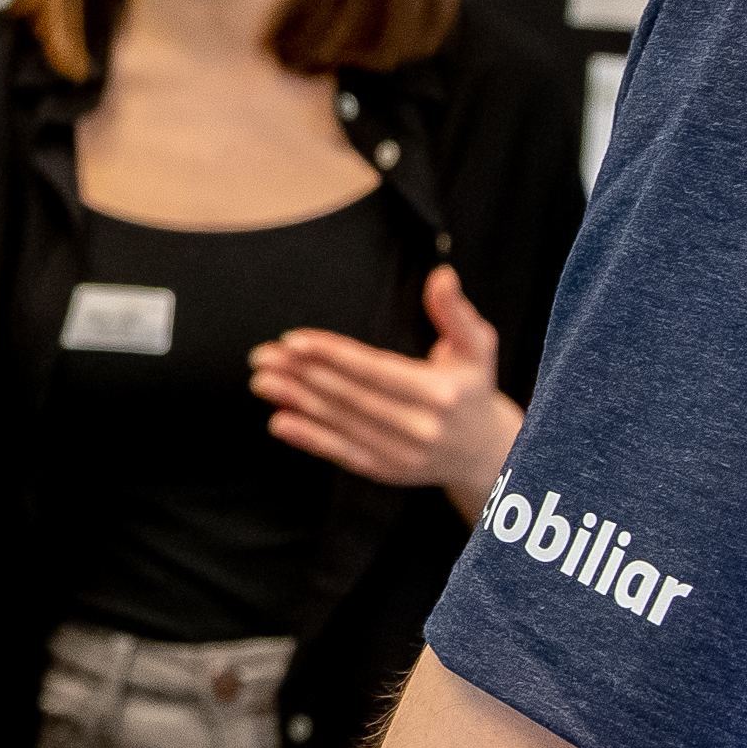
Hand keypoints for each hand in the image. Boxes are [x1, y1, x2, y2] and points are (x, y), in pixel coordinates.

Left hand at [248, 265, 521, 518]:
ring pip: (339, 424)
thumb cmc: (473, 387)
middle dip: (301, 374)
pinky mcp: (388, 472)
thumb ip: (454, 311)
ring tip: (261, 380)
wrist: (485, 451)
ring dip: (295, 402)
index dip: (332, 354)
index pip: (375, 369)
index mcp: (440, 392)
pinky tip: (279, 421)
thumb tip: (442, 275)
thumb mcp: (478, 345)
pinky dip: (308, 439)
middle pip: (349, 396)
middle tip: (262, 356)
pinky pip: (342, 453)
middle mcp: (420, 428)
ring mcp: (402, 455)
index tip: (294, 340)